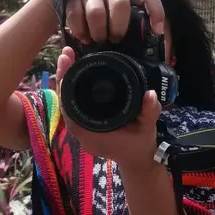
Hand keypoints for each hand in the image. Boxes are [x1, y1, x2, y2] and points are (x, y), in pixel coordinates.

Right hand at [49, 0, 164, 42]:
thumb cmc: (100, 5)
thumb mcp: (117, 9)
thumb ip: (132, 20)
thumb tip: (151, 39)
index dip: (155, 11)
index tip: (157, 30)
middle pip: (120, 4)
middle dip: (118, 27)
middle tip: (115, 39)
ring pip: (96, 11)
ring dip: (98, 31)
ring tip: (98, 40)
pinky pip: (76, 15)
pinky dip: (80, 31)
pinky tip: (84, 38)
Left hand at [56, 47, 161, 168]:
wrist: (138, 160)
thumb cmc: (140, 146)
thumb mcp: (147, 128)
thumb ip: (149, 112)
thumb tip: (150, 94)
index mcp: (90, 133)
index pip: (70, 107)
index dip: (66, 85)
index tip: (67, 64)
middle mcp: (81, 132)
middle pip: (65, 101)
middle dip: (64, 77)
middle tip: (66, 54)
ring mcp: (81, 129)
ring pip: (68, 102)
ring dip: (67, 81)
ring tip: (68, 58)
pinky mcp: (84, 125)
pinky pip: (74, 105)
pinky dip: (73, 89)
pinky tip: (75, 73)